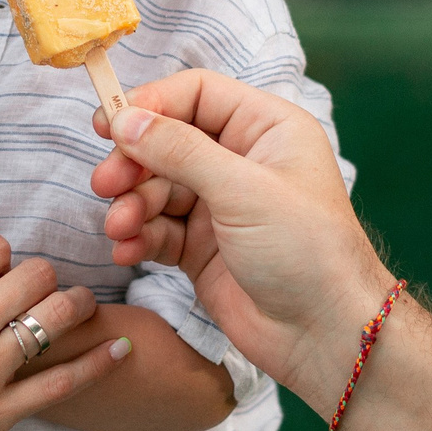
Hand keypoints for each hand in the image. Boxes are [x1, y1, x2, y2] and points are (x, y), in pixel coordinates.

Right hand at [0, 237, 127, 430]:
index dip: (2, 257)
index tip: (3, 270)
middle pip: (34, 274)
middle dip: (41, 278)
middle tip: (43, 290)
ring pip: (56, 315)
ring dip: (74, 306)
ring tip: (84, 306)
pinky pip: (62, 382)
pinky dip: (98, 361)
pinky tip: (121, 347)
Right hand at [89, 69, 395, 413]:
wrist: (325, 335)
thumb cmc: (306, 250)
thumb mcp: (242, 189)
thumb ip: (180, 150)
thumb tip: (125, 119)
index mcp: (265, 129)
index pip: (197, 95)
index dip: (151, 104)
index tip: (109, 124)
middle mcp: (241, 161)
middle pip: (168, 141)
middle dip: (134, 162)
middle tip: (106, 184)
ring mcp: (220, 206)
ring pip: (157, 188)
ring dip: (132, 204)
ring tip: (121, 227)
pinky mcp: (202, 248)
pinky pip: (157, 229)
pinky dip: (138, 236)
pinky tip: (127, 250)